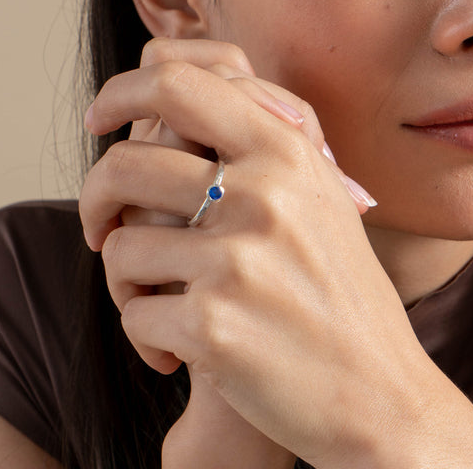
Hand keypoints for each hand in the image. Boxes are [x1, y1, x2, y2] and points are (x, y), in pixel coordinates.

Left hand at [80, 38, 472, 467]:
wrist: (379, 390)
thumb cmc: (335, 288)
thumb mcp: (317, 194)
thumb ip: (257, 139)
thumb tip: (167, 99)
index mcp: (286, 150)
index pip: (176, 82)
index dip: (121, 91)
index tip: (100, 120)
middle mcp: (263, 193)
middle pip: (124, 164)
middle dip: (94, 198)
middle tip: (99, 226)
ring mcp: (238, 258)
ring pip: (120, 246)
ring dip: (127, 280)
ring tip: (163, 300)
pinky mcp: (214, 324)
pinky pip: (134, 313)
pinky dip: (146, 336)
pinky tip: (183, 351)